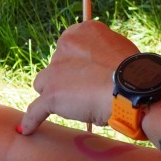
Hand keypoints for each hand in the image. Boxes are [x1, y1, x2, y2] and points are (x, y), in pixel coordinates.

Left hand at [19, 20, 140, 133]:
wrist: (132, 89)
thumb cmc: (133, 72)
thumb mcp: (118, 48)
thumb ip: (101, 52)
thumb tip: (99, 63)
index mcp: (81, 31)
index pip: (68, 48)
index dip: (78, 64)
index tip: (89, 74)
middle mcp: (64, 46)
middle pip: (56, 66)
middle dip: (68, 79)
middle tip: (89, 91)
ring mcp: (55, 71)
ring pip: (44, 84)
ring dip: (55, 94)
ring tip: (74, 106)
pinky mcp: (51, 95)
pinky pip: (35, 110)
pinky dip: (32, 120)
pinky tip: (27, 129)